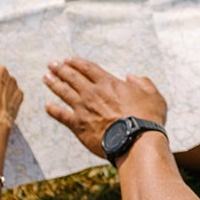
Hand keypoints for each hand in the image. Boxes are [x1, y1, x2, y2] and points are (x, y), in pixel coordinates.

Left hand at [44, 57, 166, 157]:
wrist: (135, 140)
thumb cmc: (147, 118)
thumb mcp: (153, 95)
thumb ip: (143, 83)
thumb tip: (131, 76)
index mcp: (109, 83)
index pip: (88, 68)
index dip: (77, 62)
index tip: (68, 59)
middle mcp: (93, 93)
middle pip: (72, 77)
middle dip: (61, 69)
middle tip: (51, 64)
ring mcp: (83, 109)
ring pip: (64, 92)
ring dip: (54, 83)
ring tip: (46, 77)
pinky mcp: (78, 126)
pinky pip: (62, 115)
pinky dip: (53, 110)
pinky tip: (47, 106)